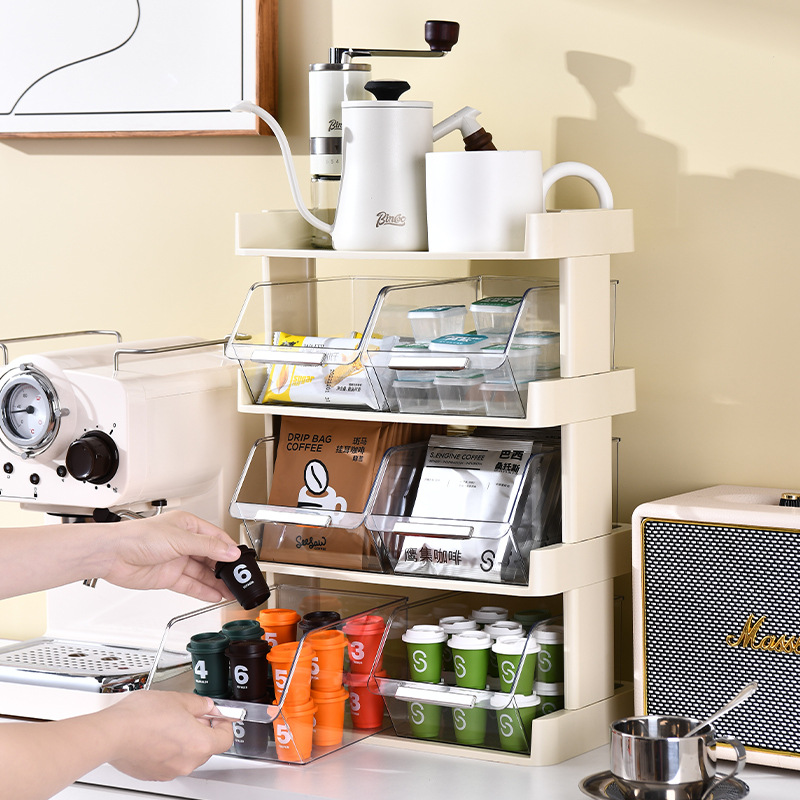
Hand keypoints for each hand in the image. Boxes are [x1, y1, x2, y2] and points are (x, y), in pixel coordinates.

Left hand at [97, 511, 241, 601]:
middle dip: (225, 569)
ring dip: (216, 582)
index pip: (216, 538)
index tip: (242, 561)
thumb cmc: (137, 537)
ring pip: (202, 573)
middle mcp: (183, 542)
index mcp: (188, 526)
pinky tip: (214, 596)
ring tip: (231, 591)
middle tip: (239, 580)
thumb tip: (229, 552)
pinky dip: (203, 591)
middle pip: (211, 557)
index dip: (229, 550)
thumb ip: (207, 547)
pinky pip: (190, 585)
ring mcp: (176, 560)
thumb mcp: (179, 539)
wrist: (112, 554)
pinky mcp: (168, 577)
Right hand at [100, 691, 233, 780]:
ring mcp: (169, 770)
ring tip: (170, 721)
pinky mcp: (153, 773)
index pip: (226, 738)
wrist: (112, 734)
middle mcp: (186, 762)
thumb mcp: (179, 699)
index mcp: (199, 744)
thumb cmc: (142, 717)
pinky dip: (168, 748)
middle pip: (206, 747)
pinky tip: (156, 733)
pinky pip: (169, 760)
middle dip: (203, 730)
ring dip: (184, 739)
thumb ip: (199, 704)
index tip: (218, 715)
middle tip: (193, 714)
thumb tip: (206, 706)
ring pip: (186, 754)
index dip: (224, 723)